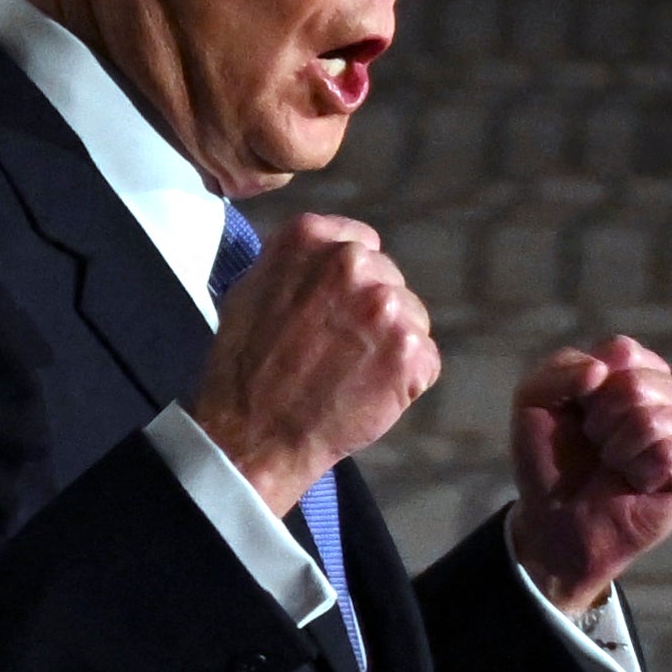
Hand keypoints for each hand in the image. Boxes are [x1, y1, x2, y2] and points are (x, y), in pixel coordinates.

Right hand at [187, 211, 435, 505]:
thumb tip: (328, 255)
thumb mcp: (251, 289)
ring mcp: (385, 305)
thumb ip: (298, 263)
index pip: (362, 243)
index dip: (353, 282)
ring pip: (412, 318)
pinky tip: (368, 393)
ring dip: (392, 345)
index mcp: (310, 238)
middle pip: (389, 280)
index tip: (337, 309)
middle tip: (339, 351)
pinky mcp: (410, 350)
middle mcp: (351, 261)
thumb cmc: (246, 368)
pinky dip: (406, 380)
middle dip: (373, 313)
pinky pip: (425, 360)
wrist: (254, 433)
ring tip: (350, 374)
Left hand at [506, 336, 671, 612]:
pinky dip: (641, 471)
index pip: (623, 352)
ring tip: (616, 465)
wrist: (556, 519)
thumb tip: (602, 371)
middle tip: (598, 447)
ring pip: (653, 419)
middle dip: (602, 421)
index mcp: (638, 369)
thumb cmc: (552, 460)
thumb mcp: (534, 401)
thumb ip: (560, 369)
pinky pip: (671, 453)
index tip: (580, 414)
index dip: (590, 388)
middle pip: (637, 384)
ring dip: (618, 449)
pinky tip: (639, 483)